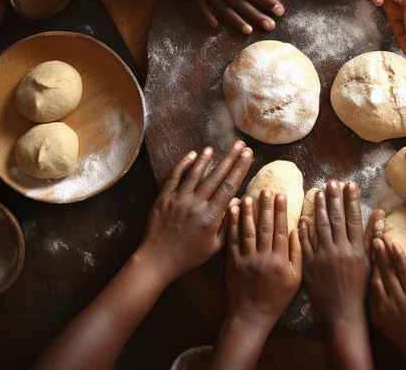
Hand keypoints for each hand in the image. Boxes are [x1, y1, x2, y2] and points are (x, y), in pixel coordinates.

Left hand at [137, 141, 252, 284]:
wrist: (157, 260)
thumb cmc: (189, 256)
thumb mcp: (214, 246)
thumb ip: (228, 224)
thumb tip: (238, 201)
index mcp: (211, 216)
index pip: (230, 186)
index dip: (240, 168)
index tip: (248, 155)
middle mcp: (195, 204)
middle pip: (216, 176)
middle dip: (230, 158)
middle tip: (240, 144)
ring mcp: (178, 200)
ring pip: (195, 174)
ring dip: (205, 159)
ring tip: (214, 148)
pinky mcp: (163, 199)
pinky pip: (174, 177)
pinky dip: (183, 165)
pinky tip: (191, 155)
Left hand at [225, 190, 301, 328]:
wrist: (251, 316)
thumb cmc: (277, 298)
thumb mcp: (295, 279)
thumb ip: (298, 253)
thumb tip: (299, 229)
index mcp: (280, 260)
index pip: (282, 230)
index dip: (281, 211)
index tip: (281, 195)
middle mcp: (264, 257)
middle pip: (265, 226)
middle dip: (266, 206)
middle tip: (266, 189)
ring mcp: (246, 259)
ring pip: (247, 230)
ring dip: (249, 211)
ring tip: (250, 195)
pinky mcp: (232, 262)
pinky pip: (232, 240)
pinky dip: (233, 224)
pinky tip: (233, 211)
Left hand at [299, 181, 383, 327]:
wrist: (342, 314)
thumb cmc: (360, 289)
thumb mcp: (370, 262)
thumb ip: (372, 236)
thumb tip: (381, 213)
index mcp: (356, 250)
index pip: (353, 218)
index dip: (351, 200)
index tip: (349, 184)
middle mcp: (339, 251)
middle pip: (336, 219)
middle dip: (333, 198)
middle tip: (331, 182)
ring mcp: (323, 257)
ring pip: (320, 227)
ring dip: (319, 208)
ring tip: (318, 192)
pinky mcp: (309, 265)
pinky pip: (305, 243)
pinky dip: (304, 228)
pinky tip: (304, 216)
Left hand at [370, 237, 405, 368]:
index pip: (404, 271)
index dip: (397, 255)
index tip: (392, 241)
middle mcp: (397, 302)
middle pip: (387, 274)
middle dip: (381, 255)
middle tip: (376, 239)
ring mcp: (385, 310)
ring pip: (376, 283)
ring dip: (373, 266)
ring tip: (370, 250)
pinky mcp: (378, 317)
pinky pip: (372, 296)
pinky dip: (370, 283)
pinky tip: (367, 272)